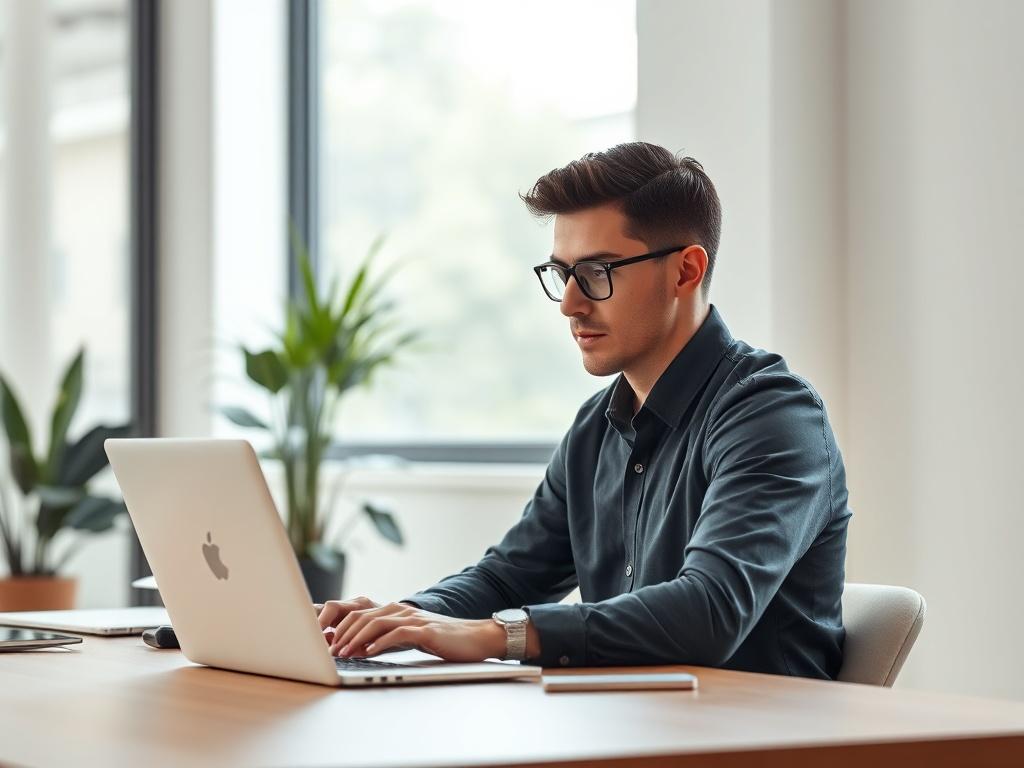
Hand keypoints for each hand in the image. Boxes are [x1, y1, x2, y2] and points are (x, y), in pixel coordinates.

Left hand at [317, 598, 505, 662]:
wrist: (477, 638)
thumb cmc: (444, 640)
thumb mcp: (412, 636)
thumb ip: (391, 637)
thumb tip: (363, 648)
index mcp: (396, 610)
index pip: (360, 613)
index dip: (341, 627)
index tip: (327, 644)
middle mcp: (402, 610)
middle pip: (362, 616)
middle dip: (342, 633)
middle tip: (329, 652)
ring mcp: (414, 619)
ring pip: (375, 623)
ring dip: (355, 639)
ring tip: (343, 654)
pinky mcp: (425, 630)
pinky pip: (396, 634)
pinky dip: (378, 644)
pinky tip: (367, 653)